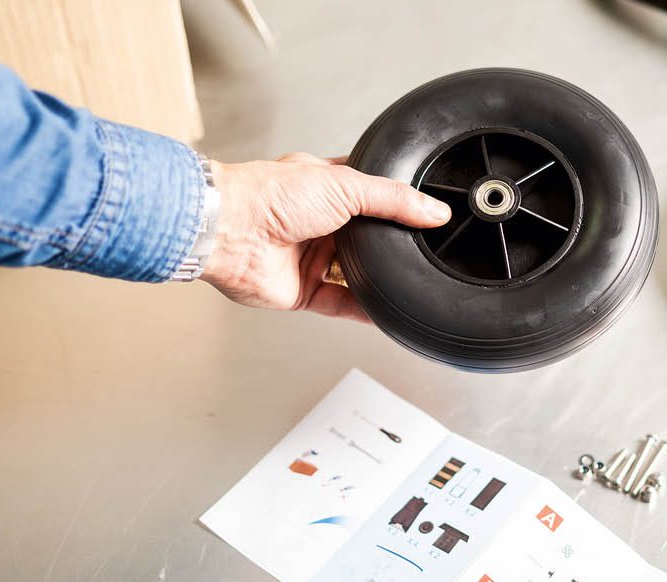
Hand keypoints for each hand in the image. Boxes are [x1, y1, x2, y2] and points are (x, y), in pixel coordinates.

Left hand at [201, 153, 450, 320]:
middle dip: (389, 244)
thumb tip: (434, 210)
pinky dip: (367, 311)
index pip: (371, 195)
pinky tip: (390, 313)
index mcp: (326, 189)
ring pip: (357, 273)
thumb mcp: (346, 184)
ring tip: (413, 280)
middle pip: (367, 238)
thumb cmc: (271, 195)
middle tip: (422, 249)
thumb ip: (394, 199)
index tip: (427, 214)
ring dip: (379, 278)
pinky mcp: (304, 291)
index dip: (396, 204)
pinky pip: (343, 305)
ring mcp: (311, 258)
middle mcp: (319, 223)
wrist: (231, 231)